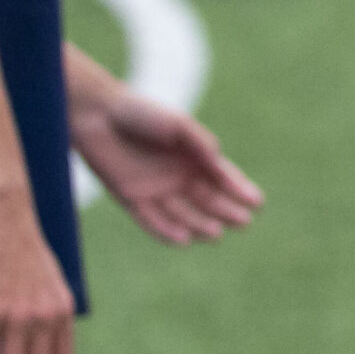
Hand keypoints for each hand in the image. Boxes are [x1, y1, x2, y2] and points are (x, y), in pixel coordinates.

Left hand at [71, 90, 263, 244]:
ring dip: (201, 225)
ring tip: (216, 234)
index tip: (257, 202)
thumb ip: (199, 142)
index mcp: (195, 155)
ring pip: (183, 214)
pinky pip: (152, 220)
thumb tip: (219, 160)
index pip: (223, 177)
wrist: (98, 114)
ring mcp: (156, 189)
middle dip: (226, 212)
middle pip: (208, 200)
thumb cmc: (141, 113)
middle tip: (244, 222)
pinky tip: (184, 240)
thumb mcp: (178, 124)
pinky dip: (167, 231)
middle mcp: (179, 175)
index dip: (240, 189)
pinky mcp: (131, 198)